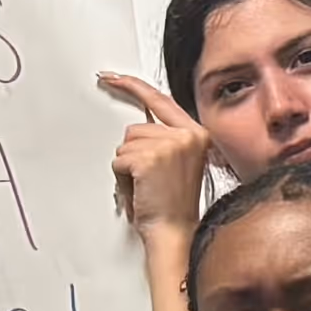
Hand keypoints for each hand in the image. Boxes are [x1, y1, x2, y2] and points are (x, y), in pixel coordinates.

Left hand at [98, 71, 211, 242]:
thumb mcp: (178, 164)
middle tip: (148, 181)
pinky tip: (140, 191)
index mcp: (197, 133)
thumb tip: (137, 128)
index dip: (133, 87)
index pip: (160, 99)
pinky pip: (119, 160)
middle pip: (136, 128)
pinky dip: (122, 178)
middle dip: (132, 156)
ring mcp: (170, 144)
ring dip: (127, 168)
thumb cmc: (172, 205)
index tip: (112, 77)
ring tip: (146, 187)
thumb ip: (164, 140)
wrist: (174, 232)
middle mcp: (187, 134)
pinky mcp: (151, 158)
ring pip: (125, 145)